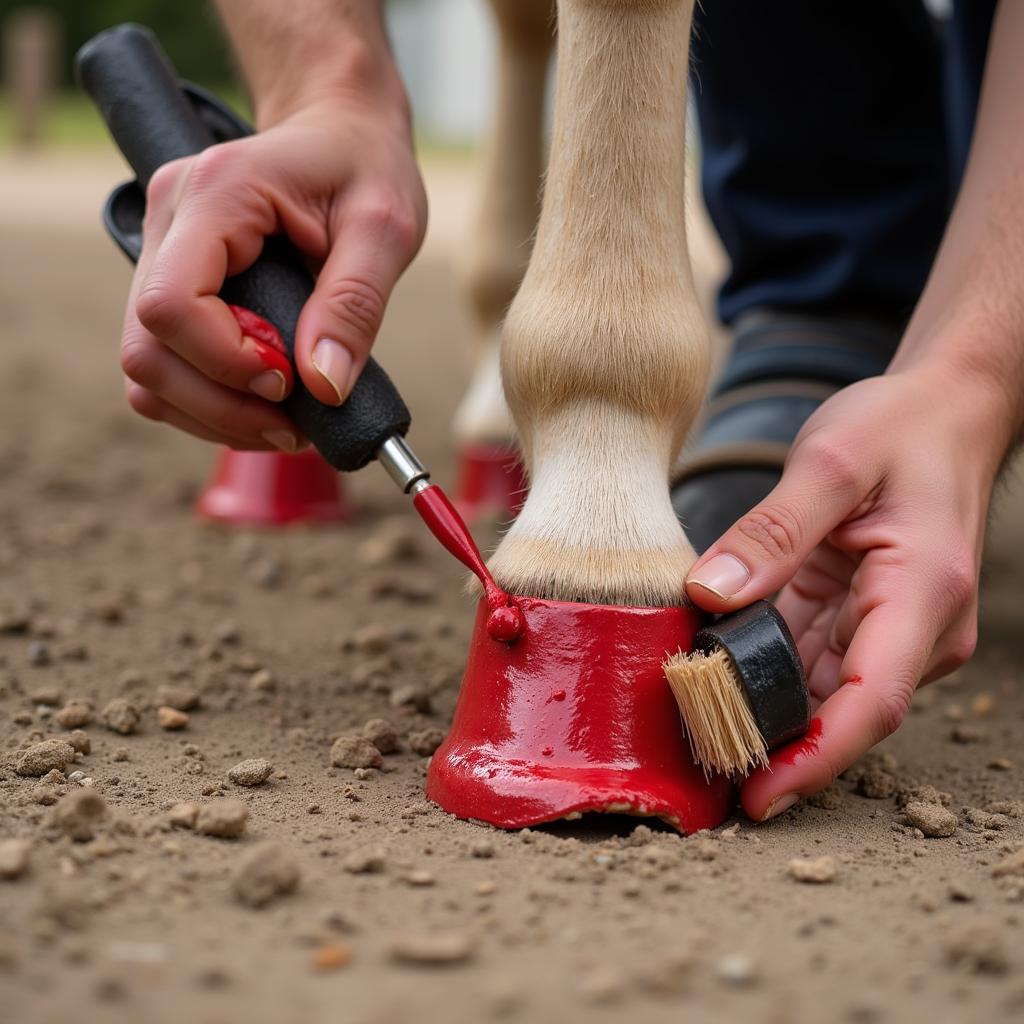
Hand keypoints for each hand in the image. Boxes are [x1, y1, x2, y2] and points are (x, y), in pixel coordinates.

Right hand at [120, 94, 426, 451]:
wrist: (340, 133)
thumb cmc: (365, 169)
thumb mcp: (385, 228)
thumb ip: (355, 305)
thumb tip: (323, 386)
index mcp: (217, 195)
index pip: (172, 305)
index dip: (226, 363)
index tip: (291, 382)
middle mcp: (168, 221)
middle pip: (147, 348)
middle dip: (221, 404)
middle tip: (294, 423)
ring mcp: (159, 252)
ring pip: (146, 368)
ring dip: (212, 413)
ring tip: (285, 421)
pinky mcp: (170, 282)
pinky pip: (164, 365)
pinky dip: (207, 402)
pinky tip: (261, 404)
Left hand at [683, 367, 1002, 820]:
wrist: (945, 412)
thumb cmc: (901, 427)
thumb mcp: (831, 462)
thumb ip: (772, 530)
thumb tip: (710, 593)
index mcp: (920, 592)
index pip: (870, 701)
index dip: (813, 759)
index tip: (757, 797)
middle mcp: (914, 626)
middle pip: (838, 708)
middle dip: (770, 741)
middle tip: (692, 757)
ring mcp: (889, 625)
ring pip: (818, 688)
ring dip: (759, 706)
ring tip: (689, 721)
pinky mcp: (862, 614)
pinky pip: (807, 654)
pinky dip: (761, 665)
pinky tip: (710, 668)